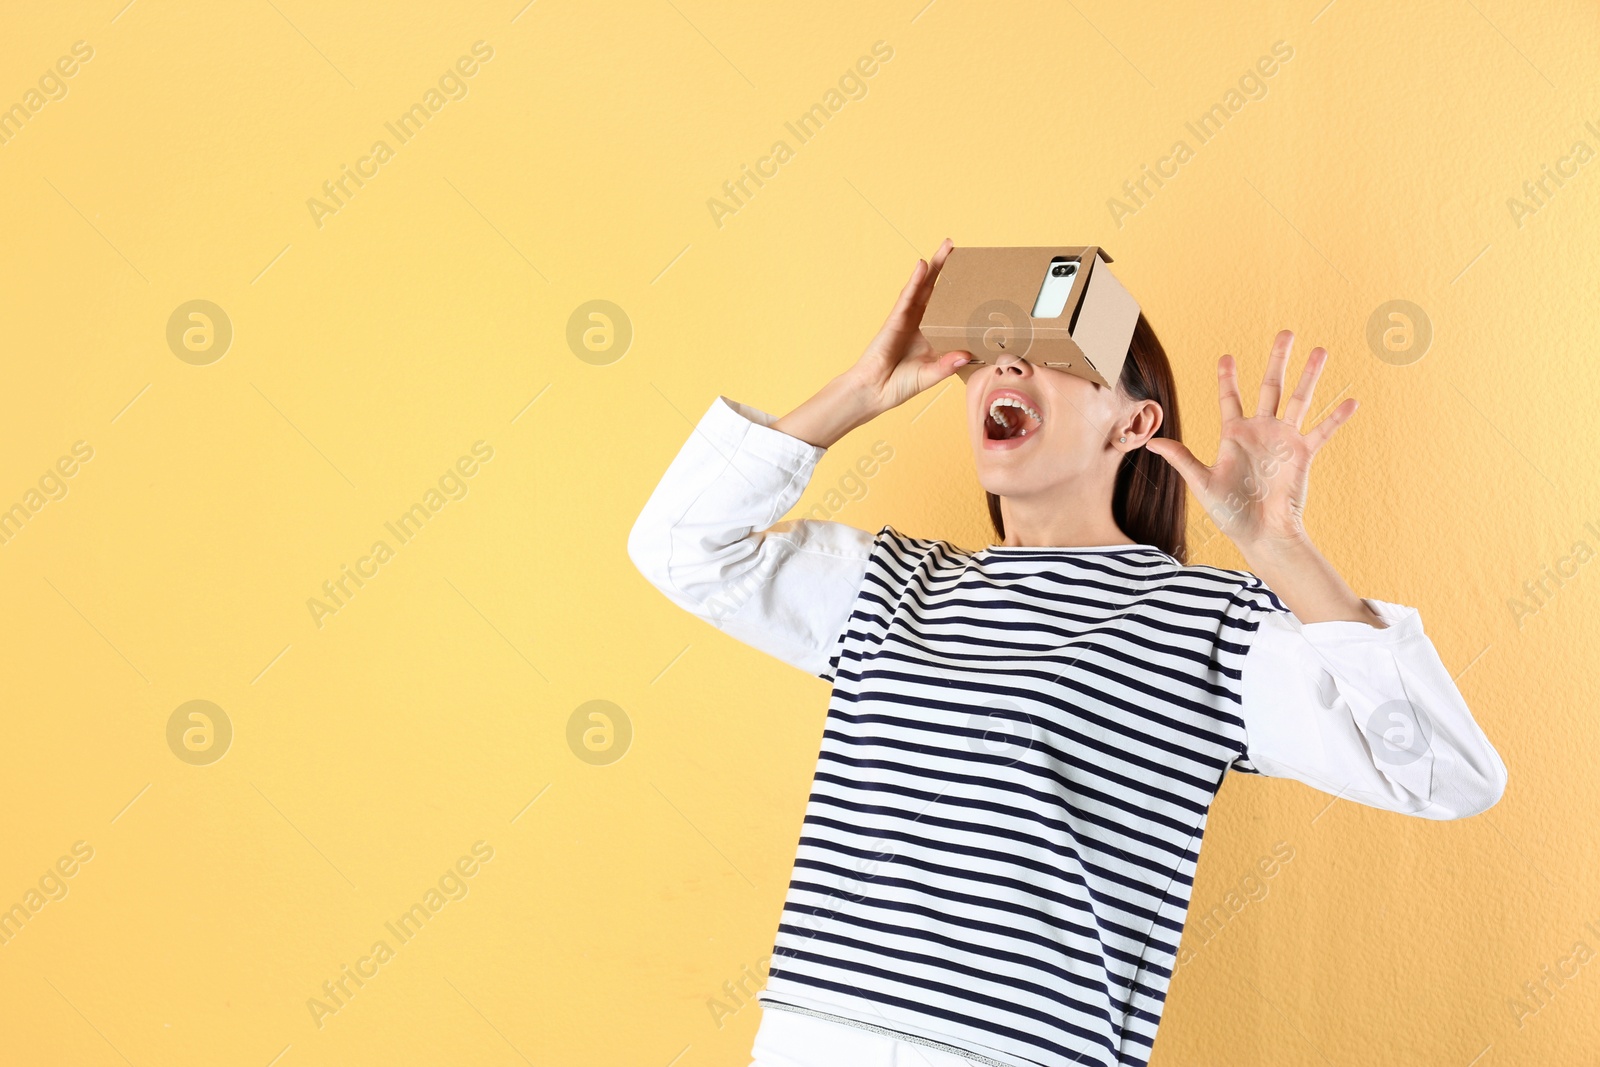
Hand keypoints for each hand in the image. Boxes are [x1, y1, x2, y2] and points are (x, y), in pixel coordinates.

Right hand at [840, 237, 971, 415]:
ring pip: (923, 286)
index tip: (977, 278)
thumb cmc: (900, 385)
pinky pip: (907, 296)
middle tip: (958, 246)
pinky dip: (915, 280)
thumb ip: (947, 365)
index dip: (960, 292)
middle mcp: (920, 321)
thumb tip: (968, 354)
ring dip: (934, 266)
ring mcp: (907, 318)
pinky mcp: (895, 320)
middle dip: (947, 268)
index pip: (949, 307)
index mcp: (932, 333)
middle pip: (937, 289)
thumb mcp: (930, 375)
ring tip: (947, 246)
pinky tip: (923, 265)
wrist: (874, 391)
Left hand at [1144, 329, 1357, 555]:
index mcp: (1234, 435)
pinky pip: (1322, 431)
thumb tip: (1152, 441)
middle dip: (1278, 359)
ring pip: (1299, 399)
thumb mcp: (1202, 483)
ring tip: (1321, 350)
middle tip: (1286, 332)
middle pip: (1270, 386)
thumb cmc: (1229, 513)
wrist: (1261, 534)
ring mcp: (1284, 440)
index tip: (1227, 356)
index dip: (1228, 377)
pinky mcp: (1303, 454)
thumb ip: (1181, 458)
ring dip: (1310, 375)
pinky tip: (1351, 400)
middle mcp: (1261, 431)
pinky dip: (1336, 417)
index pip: (1230, 398)